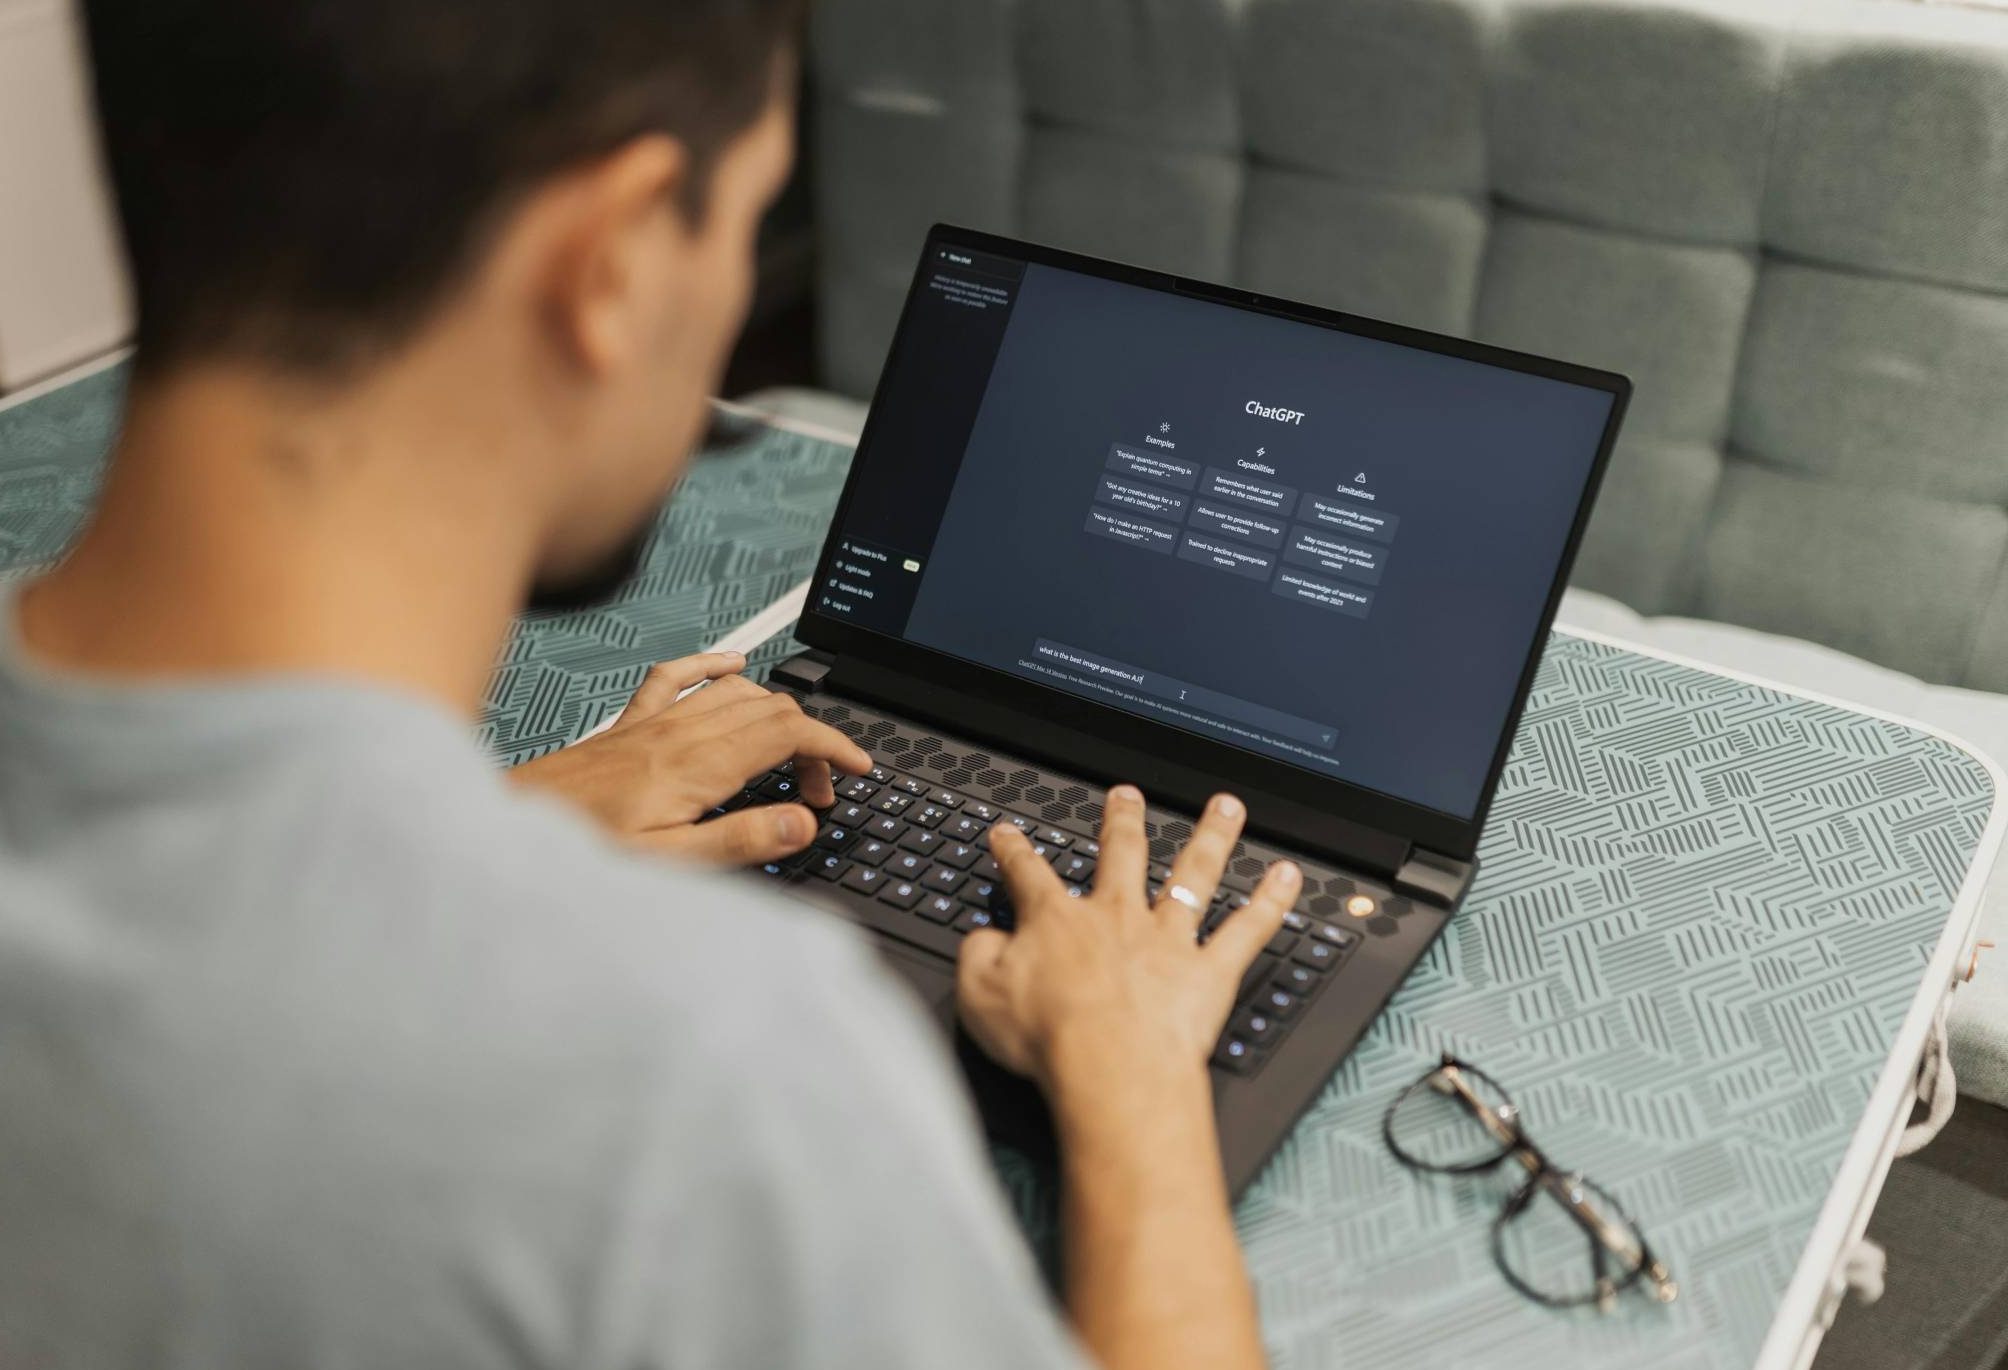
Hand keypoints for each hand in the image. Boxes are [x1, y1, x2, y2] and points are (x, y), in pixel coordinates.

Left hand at [507, 652, 870, 863]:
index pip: (788, 733)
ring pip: (737, 692)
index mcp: (698, 766)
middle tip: (818, 790)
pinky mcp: (630, 725)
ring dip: (776, 712)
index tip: (857, 768)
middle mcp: (680, 734)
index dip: (833, 747)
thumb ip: (741, 840)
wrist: (511, 828)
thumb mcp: (670, 864)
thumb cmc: (581, 851)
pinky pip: (679, 676)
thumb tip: (802, 822)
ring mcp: (654, 723)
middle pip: (772, 710)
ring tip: (789, 753)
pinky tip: (732, 666)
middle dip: (812, 742)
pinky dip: (714, 665)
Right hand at [956, 784, 1299, 1097]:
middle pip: (1122, 855)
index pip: (1030, 874)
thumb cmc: (1049, 1039)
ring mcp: (1168, 941)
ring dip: (1211, 837)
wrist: (1110, 1068)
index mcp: (1057, 922)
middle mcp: (1117, 918)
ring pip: (1193, 874)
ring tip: (1226, 808)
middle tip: (1126, 795)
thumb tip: (984, 939)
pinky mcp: (1209, 973)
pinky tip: (1289, 877)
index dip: (1015, 850)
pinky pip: (1249, 929)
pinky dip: (1272, 902)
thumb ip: (979, 956)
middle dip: (1122, 821)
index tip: (1009, 833)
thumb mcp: (979, 995)